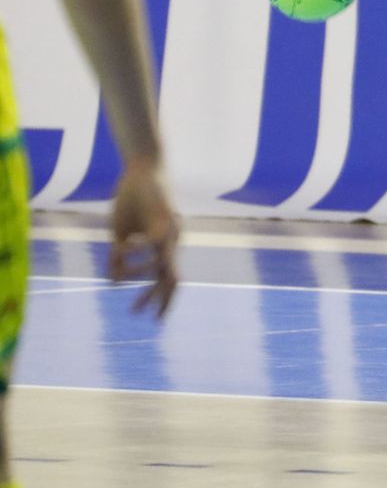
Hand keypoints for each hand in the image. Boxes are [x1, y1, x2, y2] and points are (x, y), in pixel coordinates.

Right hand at [108, 164, 179, 316]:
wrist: (143, 169)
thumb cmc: (132, 201)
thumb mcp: (119, 234)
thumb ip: (118, 258)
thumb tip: (114, 283)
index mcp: (164, 247)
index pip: (167, 279)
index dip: (162, 299)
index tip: (153, 318)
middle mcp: (172, 242)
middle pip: (171, 278)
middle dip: (156, 298)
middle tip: (137, 314)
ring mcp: (170, 232)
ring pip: (160, 264)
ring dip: (138, 271)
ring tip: (117, 265)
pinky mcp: (163, 219)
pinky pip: (151, 243)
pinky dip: (135, 250)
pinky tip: (121, 247)